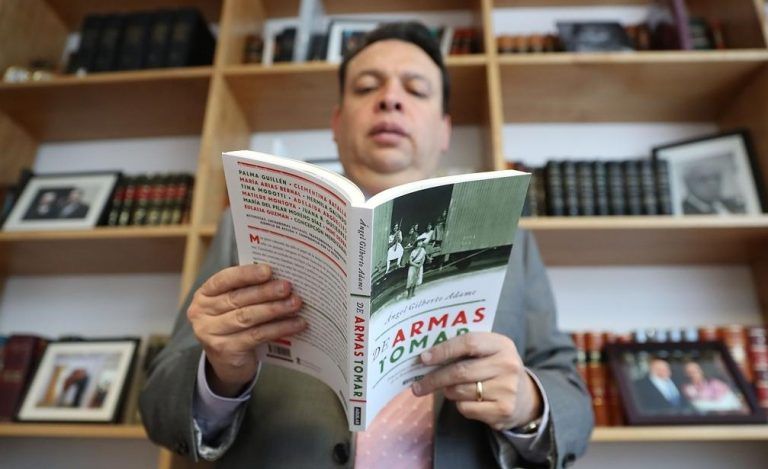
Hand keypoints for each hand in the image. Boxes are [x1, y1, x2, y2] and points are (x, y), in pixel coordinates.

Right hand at [187, 264, 304, 396]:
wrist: (227, 362)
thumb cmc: (234, 323)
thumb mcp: (234, 305)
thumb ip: (249, 289)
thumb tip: (281, 277)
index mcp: (204, 294)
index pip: (224, 279)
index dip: (246, 274)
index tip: (268, 270)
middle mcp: (202, 314)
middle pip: (237, 299)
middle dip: (266, 292)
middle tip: (287, 287)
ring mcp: (211, 334)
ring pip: (247, 317)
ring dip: (275, 309)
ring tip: (295, 304)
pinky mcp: (226, 351)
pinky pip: (256, 336)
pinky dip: (278, 329)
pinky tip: (296, 324)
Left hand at [411, 332, 541, 430]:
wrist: (525, 398)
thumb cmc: (496, 369)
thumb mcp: (488, 352)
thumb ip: (464, 349)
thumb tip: (426, 357)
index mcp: (502, 344)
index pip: (468, 343)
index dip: (443, 350)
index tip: (423, 359)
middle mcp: (507, 365)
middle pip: (460, 371)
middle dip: (434, 378)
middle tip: (417, 385)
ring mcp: (507, 388)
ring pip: (460, 391)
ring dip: (447, 391)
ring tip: (448, 388)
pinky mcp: (503, 410)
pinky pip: (466, 408)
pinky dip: (459, 405)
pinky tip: (466, 400)